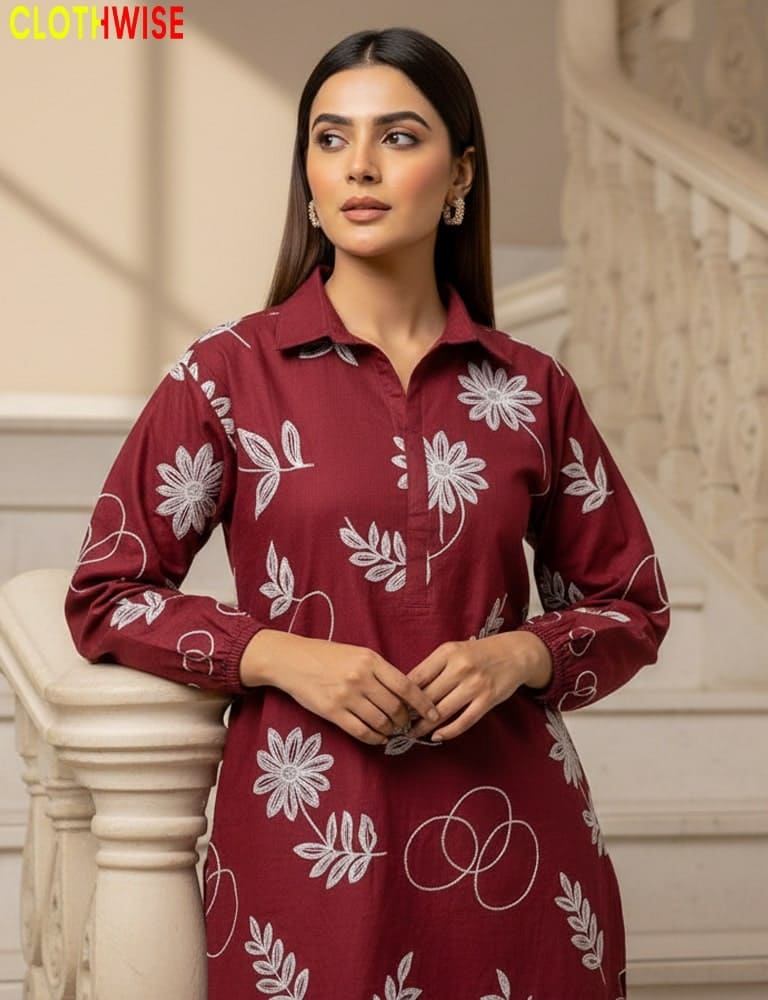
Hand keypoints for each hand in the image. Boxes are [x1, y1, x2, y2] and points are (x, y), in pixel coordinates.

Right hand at [240, 630, 438, 745]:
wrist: (291, 660)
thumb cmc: (327, 655)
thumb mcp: (357, 653)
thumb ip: (379, 671)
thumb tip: (405, 693)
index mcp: (370, 660)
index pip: (406, 686)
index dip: (423, 703)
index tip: (434, 713)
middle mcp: (360, 678)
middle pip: (395, 707)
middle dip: (406, 720)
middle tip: (408, 724)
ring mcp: (346, 696)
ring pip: (381, 721)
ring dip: (391, 730)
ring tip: (393, 731)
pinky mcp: (332, 712)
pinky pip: (361, 731)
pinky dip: (375, 738)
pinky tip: (379, 738)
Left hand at [407, 631, 552, 742]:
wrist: (514, 653)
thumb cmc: (477, 653)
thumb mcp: (453, 651)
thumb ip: (432, 668)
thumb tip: (405, 690)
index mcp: (447, 653)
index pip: (416, 677)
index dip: (401, 696)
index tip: (392, 707)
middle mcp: (460, 668)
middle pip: (427, 697)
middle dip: (410, 714)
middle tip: (398, 724)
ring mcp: (475, 685)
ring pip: (442, 711)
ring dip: (424, 726)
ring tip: (412, 733)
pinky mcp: (488, 699)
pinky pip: (464, 721)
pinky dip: (448, 732)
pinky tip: (437, 736)